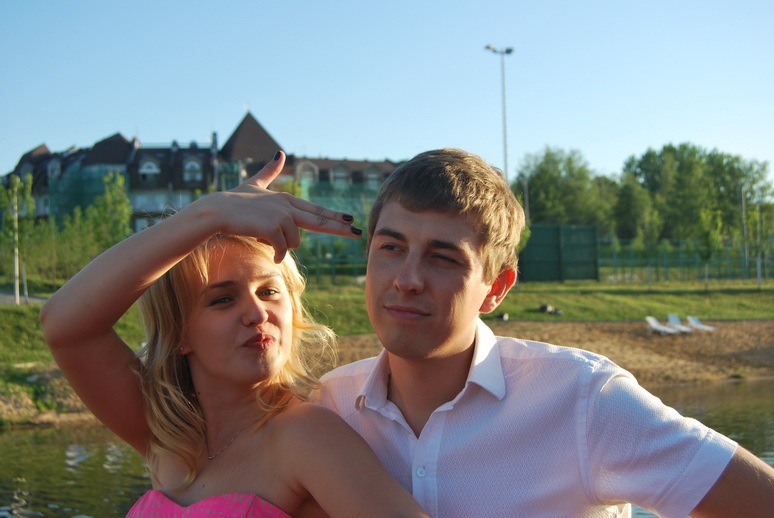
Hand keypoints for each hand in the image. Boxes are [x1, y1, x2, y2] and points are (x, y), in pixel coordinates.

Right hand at [205, 151, 360, 262]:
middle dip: (340, 228)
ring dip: (282, 247)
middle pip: (319, 220)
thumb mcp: (255, 184)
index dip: (334, 216)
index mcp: (286, 199)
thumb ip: (270, 172)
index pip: (315, 210)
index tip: (351, 220)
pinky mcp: (272, 227)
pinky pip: (283, 249)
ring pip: (294, 242)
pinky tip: (272, 254)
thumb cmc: (233, 200)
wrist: (215, 211)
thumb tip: (279, 153)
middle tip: (359, 233)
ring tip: (264, 239)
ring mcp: (281, 216)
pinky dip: (278, 254)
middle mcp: (287, 206)